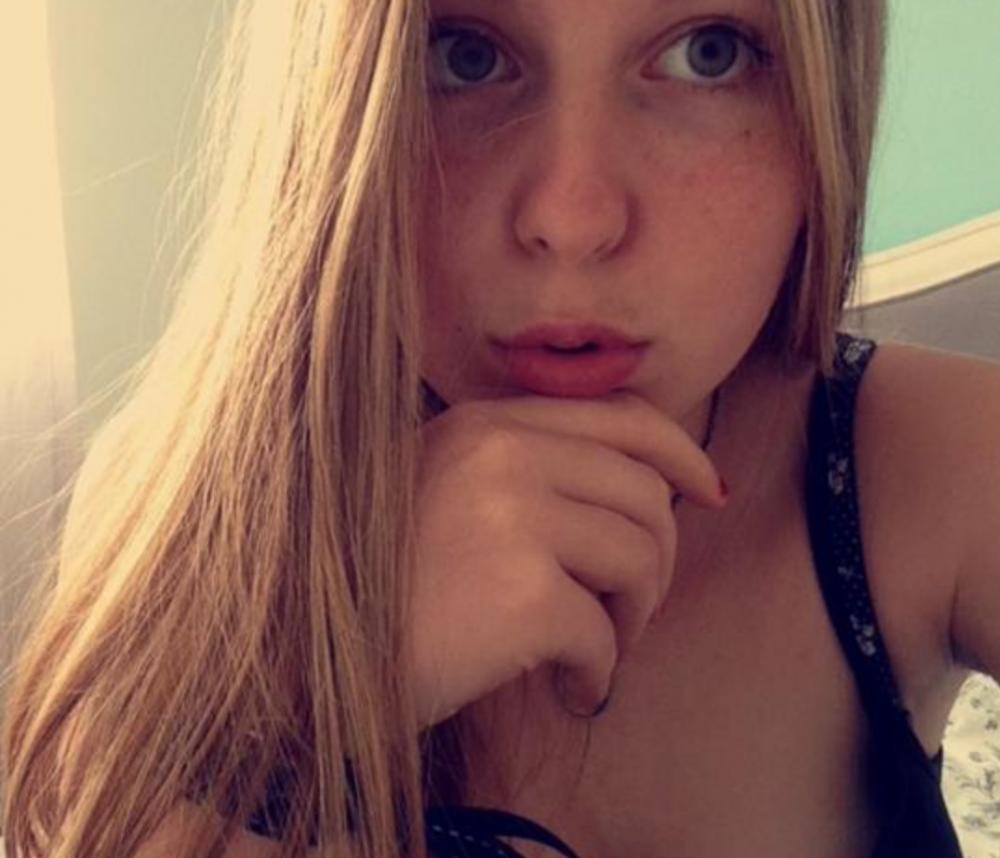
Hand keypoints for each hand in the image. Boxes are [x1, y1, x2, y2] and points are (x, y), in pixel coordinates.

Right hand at [407, 389, 725, 729]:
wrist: (298, 659)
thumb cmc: (382, 585)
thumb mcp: (446, 492)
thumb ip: (531, 472)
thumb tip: (655, 490)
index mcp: (487, 424)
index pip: (623, 418)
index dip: (681, 455)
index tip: (710, 493)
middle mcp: (502, 453)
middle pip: (647, 494)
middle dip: (656, 562)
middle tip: (626, 613)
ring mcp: (510, 515)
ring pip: (641, 557)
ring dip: (633, 618)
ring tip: (593, 650)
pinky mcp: (520, 591)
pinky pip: (605, 633)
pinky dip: (600, 673)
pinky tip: (567, 688)